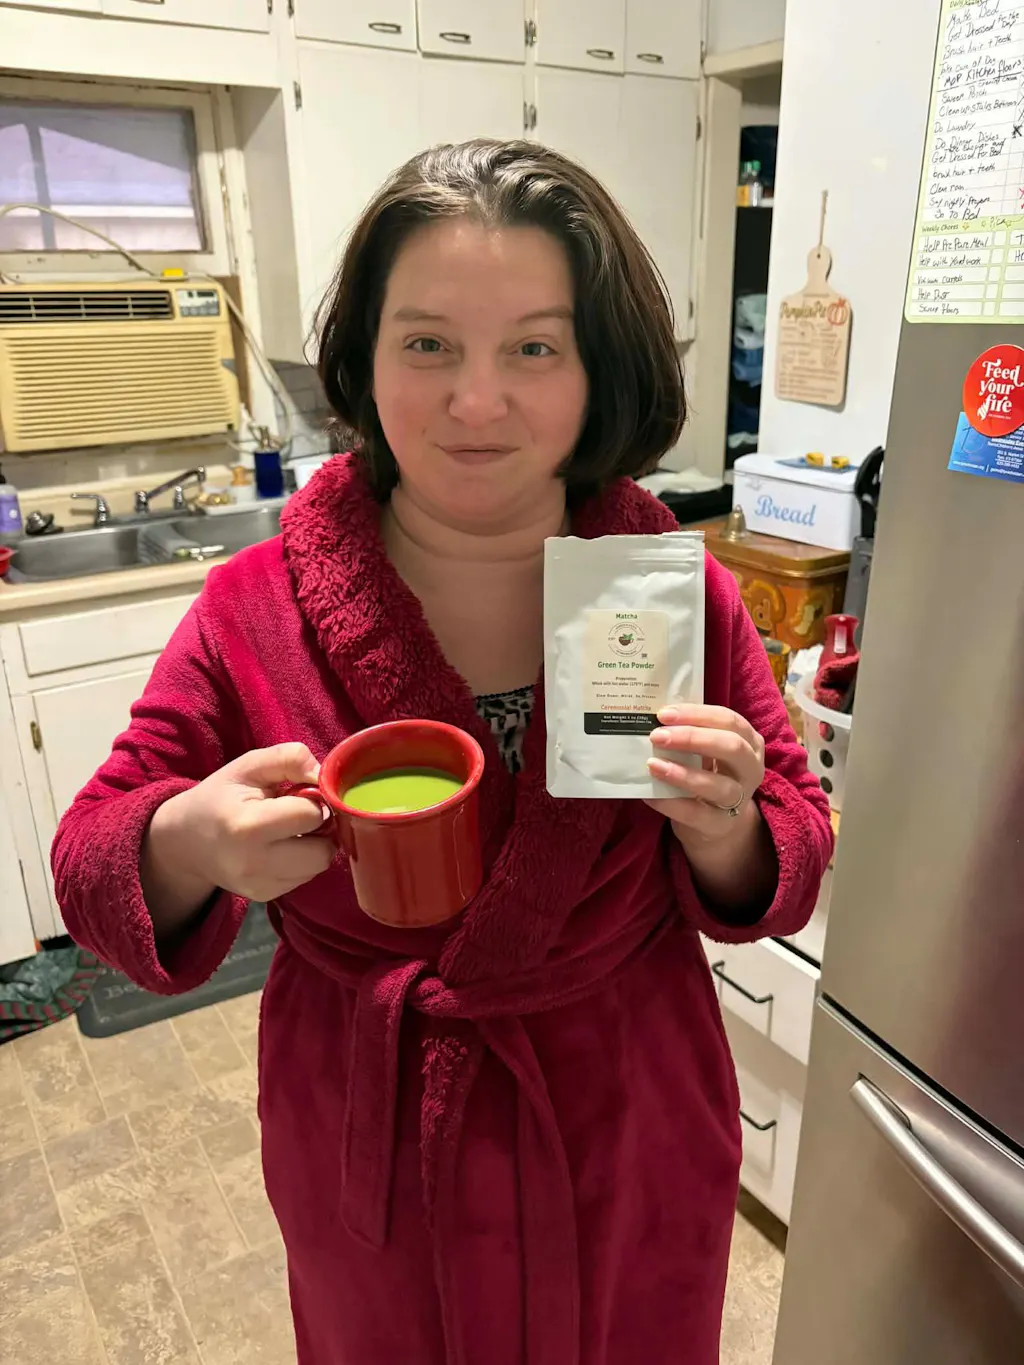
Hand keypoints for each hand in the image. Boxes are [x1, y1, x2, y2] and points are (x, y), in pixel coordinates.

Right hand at [142, 744, 336, 928]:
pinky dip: (301, 861)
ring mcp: (259, 885)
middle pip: (323, 851)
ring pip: (318, 866)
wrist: (185, 841)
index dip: (312, 799)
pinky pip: (305, 878)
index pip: (311, 815)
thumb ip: (290, 759)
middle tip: (299, 814)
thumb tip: (324, 776)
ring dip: (313, 846)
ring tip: (287, 831)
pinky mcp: (264, 896)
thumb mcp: (250, 765)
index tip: (296, 794)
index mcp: (249, 826)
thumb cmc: (221, 797)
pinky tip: (279, 847)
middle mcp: (255, 863)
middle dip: (320, 828)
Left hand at [645, 706, 774, 914]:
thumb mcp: (706, 751)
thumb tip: (651, 718)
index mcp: (749, 741)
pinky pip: (696, 813)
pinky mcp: (721, 824)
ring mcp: (740, 799)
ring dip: (682, 773)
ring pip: (718, 784)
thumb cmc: (708, 774)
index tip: (664, 714)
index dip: (696, 714)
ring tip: (652, 765)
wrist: (717, 822)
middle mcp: (751, 768)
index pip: (728, 720)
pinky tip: (650, 795)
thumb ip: (689, 734)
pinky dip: (671, 803)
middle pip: (731, 746)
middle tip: (657, 736)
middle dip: (692, 738)